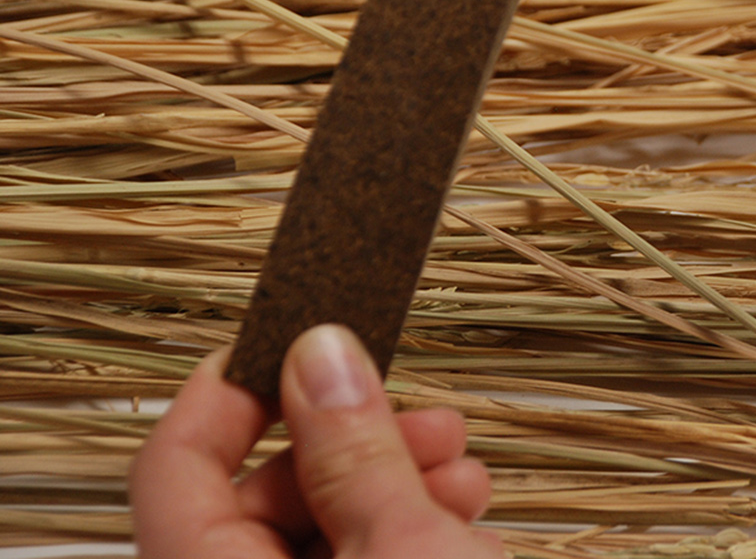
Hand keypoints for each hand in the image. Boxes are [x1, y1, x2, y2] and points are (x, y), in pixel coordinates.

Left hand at [130, 324, 502, 557]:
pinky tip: (466, 528)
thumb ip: (358, 451)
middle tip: (432, 422)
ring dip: (396, 489)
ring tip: (466, 476)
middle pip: (260, 500)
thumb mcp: (404, 550)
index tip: (295, 336)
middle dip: (355, 445)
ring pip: (316, 537)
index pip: (173, 467)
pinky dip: (405, 541)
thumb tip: (321, 351)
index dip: (230, 389)